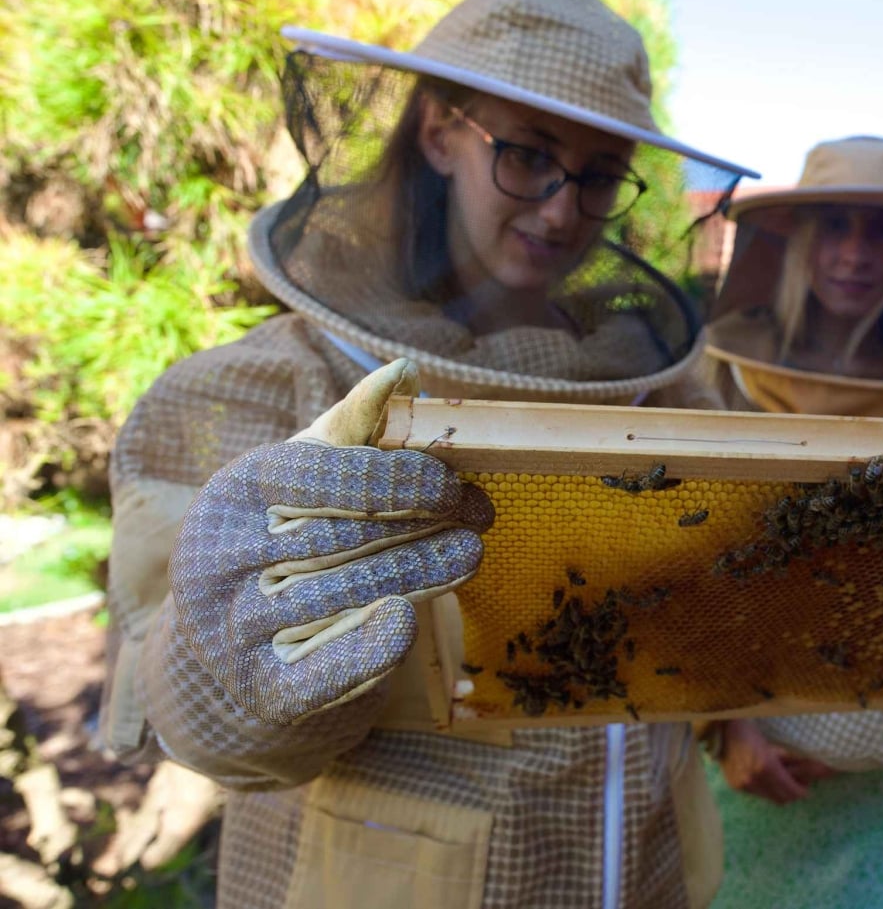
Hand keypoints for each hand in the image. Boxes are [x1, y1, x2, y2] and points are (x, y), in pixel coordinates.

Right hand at [170, 360, 493, 725]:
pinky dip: (370, 648)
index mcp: (233, 494)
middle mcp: (221, 560)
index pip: (325, 477)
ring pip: (345, 595)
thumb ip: (352, 426)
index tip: (453, 486)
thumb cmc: (282, 540)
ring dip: (421, 574)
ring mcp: (234, 631)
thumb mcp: (302, 478)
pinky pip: (323, 672)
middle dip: (424, 525)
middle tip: (480, 518)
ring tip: (470, 554)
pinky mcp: (261, 691)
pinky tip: (409, 621)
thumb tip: (403, 372)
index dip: (400, 480)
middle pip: (343, 537)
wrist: (226, 654)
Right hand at [718, 719, 837, 804]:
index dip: (801, 791)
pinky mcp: (736, 786)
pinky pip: (757, 794)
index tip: (807, 788)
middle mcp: (754, 780)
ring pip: (770, 798)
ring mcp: (743, 785)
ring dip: (779, 792)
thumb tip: (816, 767)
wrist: (723, 730)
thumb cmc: (751, 730)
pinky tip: (767, 778)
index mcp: (766, 767)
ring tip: (783, 780)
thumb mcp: (775, 743)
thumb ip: (792, 758)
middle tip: (798, 784)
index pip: (789, 790)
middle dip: (792, 793)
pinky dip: (766, 789)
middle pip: (781, 799)